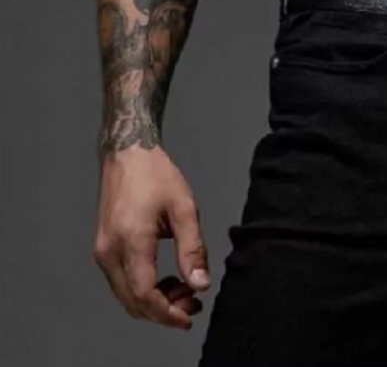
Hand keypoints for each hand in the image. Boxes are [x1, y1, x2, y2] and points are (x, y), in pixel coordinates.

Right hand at [93, 146, 210, 330]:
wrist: (126, 154)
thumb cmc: (156, 175)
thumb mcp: (183, 207)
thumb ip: (192, 248)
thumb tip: (200, 284)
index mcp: (130, 241)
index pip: (145, 294)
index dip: (167, 313)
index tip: (189, 317)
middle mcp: (109, 252)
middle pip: (133, 301)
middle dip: (163, 311)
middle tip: (193, 303)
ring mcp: (102, 252)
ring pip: (125, 295)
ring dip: (153, 302)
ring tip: (183, 291)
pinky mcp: (102, 249)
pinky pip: (120, 282)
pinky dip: (141, 290)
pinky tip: (164, 279)